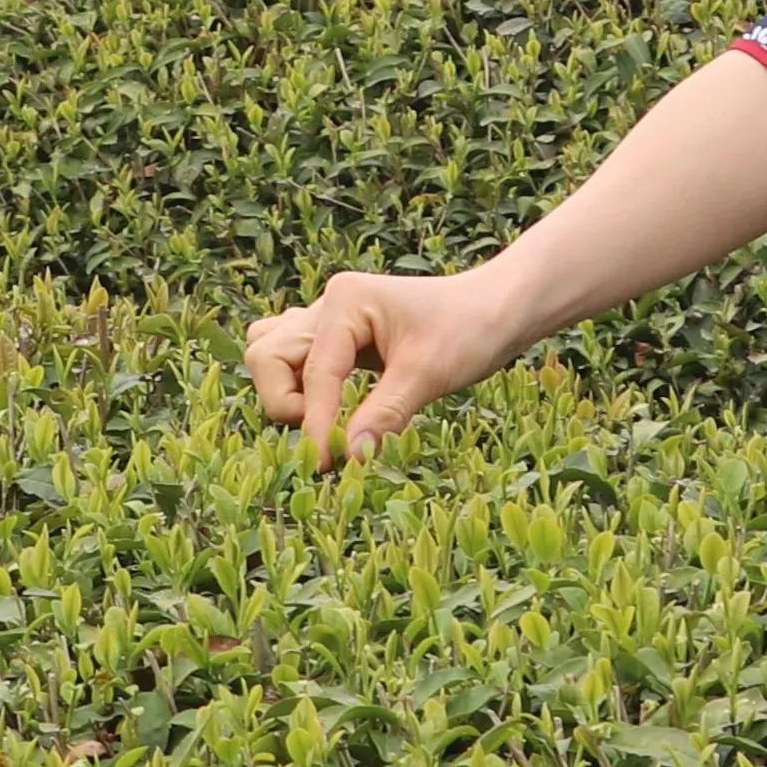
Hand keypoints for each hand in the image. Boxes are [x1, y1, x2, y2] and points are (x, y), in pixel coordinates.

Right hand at [240, 267, 518, 468]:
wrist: (498, 308)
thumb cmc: (470, 329)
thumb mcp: (429, 375)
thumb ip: (385, 414)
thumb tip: (349, 457)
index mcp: (345, 301)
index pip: (314, 372)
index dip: (316, 423)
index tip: (325, 465)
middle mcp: (328, 304)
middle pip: (267, 356)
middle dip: (284, 402)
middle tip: (326, 435)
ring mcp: (328, 318)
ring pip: (271, 353)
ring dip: (286, 392)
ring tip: (326, 419)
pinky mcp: (338, 337)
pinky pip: (295, 359)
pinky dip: (301, 387)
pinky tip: (334, 408)